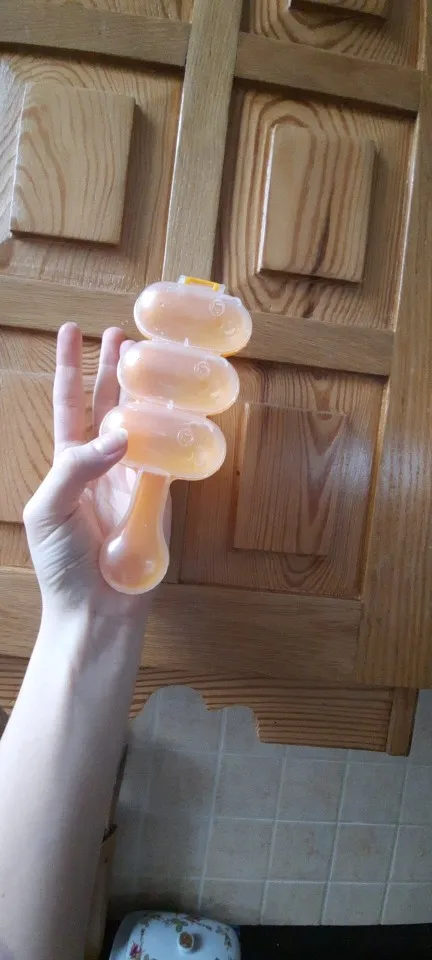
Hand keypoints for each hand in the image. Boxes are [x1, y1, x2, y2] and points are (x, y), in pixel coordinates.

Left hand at [23, 322, 156, 618]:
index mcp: (67, 462)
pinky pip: (171, 457)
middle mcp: (101, 464)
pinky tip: (182, 407)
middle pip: (107, 404)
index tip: (69, 331)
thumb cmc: (60, 563)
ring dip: (148, 393)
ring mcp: (132, 478)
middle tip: (124, 335)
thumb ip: (75, 467)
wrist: (96, 609)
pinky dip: (177, 432)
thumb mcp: (50, 509)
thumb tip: (118, 434)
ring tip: (154, 359)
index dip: (68, 367)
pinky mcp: (161, 497)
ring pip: (143, 424)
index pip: (67, 403)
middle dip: (113, 369)